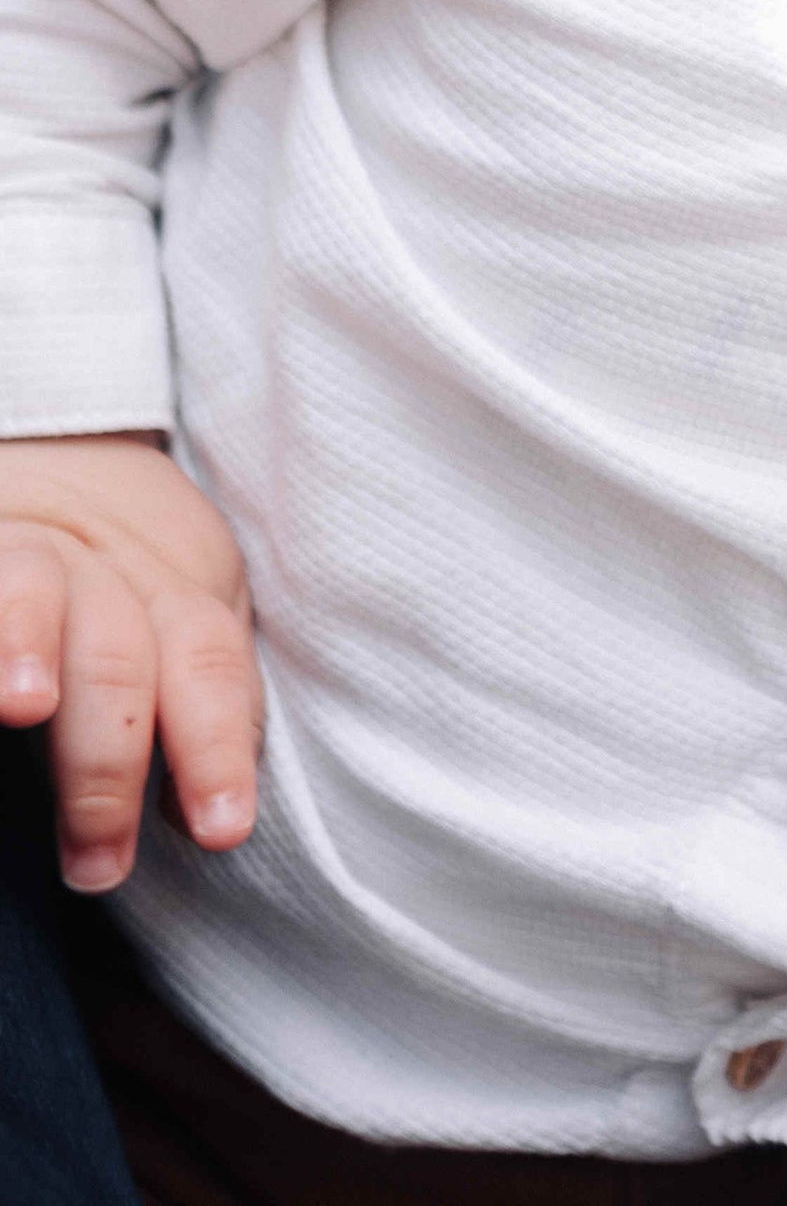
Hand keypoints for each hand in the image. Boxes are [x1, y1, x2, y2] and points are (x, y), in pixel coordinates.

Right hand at [0, 433, 260, 889]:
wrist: (58, 463)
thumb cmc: (128, 574)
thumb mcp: (184, 617)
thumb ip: (202, 703)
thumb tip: (196, 815)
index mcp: (178, 591)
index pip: (208, 668)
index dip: (218, 746)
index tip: (220, 830)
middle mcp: (103, 572)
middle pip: (120, 657)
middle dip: (111, 761)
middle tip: (99, 864)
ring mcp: (24, 556)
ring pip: (35, 594)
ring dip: (29, 644)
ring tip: (26, 701)